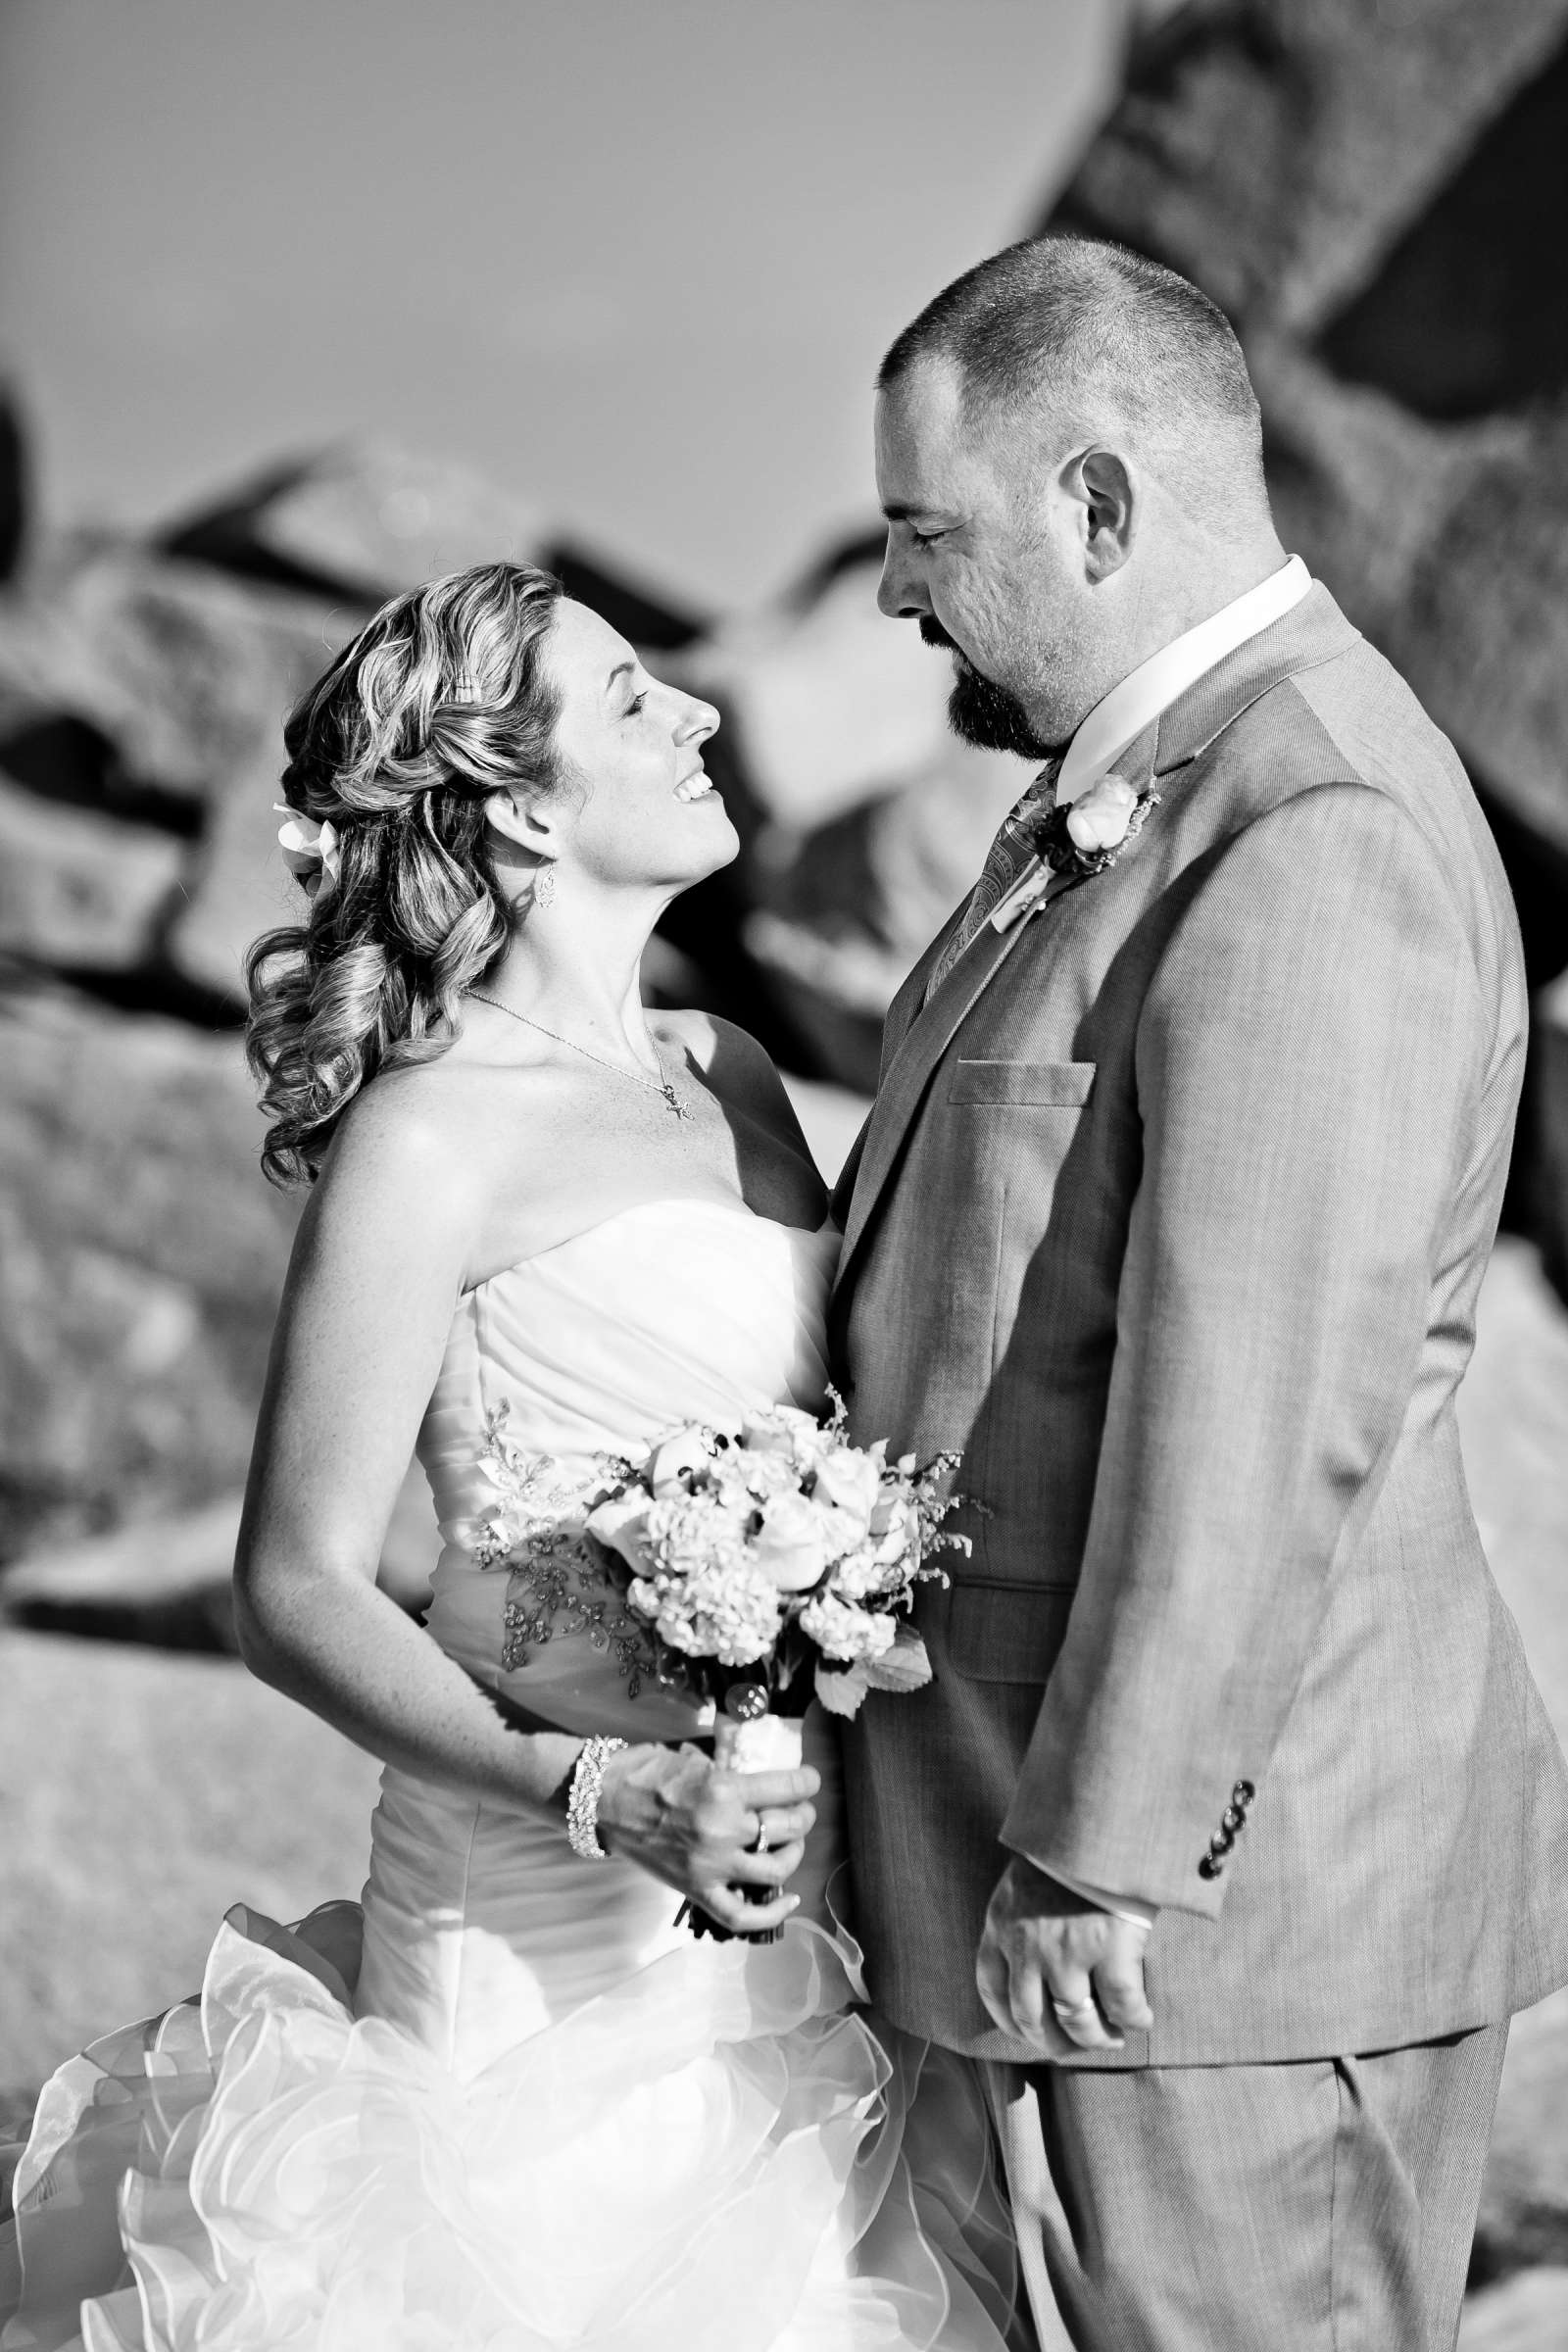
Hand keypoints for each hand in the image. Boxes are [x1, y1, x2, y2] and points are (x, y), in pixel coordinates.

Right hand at [594, 1743, 819, 1935]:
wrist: (602, 1801)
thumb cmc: (645, 1772)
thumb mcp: (695, 1759)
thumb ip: (729, 1773)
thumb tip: (761, 1778)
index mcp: (722, 1790)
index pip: (785, 1788)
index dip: (807, 1783)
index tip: (811, 1780)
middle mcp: (722, 1830)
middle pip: (786, 1828)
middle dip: (803, 1816)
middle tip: (801, 1810)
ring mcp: (710, 1865)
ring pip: (774, 1870)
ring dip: (793, 1855)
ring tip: (792, 1843)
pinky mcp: (696, 1889)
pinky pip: (740, 1915)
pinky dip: (770, 1914)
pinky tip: (788, 1899)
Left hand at [976, 1856, 1153, 2054]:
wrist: (1100, 1818)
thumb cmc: (1067, 1848)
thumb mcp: (1025, 1882)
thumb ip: (1022, 1921)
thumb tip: (1037, 1967)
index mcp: (1000, 1924)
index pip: (992, 1990)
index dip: (1011, 2022)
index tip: (1030, 2034)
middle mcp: (1027, 1947)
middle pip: (1032, 2019)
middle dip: (1055, 2042)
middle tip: (1077, 2044)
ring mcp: (1067, 1954)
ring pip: (1078, 2023)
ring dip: (1097, 2039)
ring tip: (1113, 2036)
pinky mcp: (1109, 1953)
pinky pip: (1123, 2007)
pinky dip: (1135, 2019)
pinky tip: (1142, 2017)